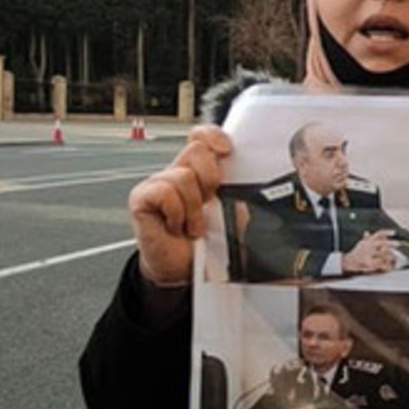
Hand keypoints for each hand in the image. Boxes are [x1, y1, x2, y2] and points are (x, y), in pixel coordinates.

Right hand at [128, 126, 231, 285]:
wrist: (185, 272)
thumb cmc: (208, 244)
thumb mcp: (232, 214)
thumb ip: (240, 192)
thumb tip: (266, 177)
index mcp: (200, 171)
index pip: (202, 136)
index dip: (213, 136)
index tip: (227, 151)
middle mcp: (178, 172)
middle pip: (197, 150)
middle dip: (210, 179)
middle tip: (209, 204)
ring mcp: (158, 183)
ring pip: (183, 175)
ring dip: (194, 209)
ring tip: (193, 226)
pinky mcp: (141, 198)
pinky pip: (165, 192)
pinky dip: (177, 213)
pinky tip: (176, 227)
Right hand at [343, 230, 397, 273]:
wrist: (348, 262)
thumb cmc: (356, 253)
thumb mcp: (360, 244)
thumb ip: (366, 239)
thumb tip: (366, 232)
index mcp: (368, 241)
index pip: (378, 234)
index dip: (386, 232)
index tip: (394, 232)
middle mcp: (368, 246)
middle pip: (382, 242)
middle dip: (390, 243)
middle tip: (398, 244)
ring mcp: (368, 254)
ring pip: (382, 253)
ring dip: (390, 255)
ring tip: (395, 256)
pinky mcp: (368, 262)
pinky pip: (379, 263)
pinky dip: (385, 264)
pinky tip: (389, 265)